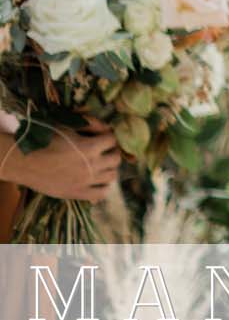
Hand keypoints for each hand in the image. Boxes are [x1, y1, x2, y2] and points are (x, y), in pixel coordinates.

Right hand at [0, 121, 120, 200]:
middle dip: (112, 152)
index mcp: (89, 147)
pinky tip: (97, 181)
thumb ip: (90, 124)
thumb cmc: (43, 140)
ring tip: (100, 164)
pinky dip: (103, 187)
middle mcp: (90, 165)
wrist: (22, 162)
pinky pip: (100, 194)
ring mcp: (84, 182)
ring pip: (111, 176)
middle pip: (116, 159)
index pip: (112, 140)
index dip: (108, 136)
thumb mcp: (68, 125)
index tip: (102, 136)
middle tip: (104, 151)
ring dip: (109, 168)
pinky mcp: (75, 194)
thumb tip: (107, 127)